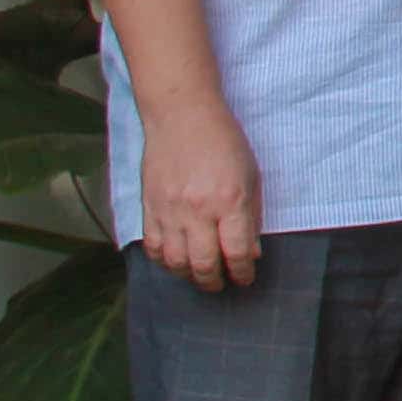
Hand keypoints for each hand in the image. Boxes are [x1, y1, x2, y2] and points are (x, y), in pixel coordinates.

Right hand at [142, 101, 264, 291]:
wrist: (181, 116)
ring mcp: (169, 211)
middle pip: (204, 264)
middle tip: (222, 284)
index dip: (243, 272)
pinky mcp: (149, 208)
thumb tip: (251, 251)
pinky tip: (175, 262)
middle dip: (215, 282)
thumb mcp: (251, 175)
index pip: (236, 252)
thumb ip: (252, 216)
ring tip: (200, 276)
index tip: (246, 278)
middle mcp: (197, 210)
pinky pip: (153, 248)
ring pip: (175, 262)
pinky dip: (164, 262)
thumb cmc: (223, 141)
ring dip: (189, 276)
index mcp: (229, 200)